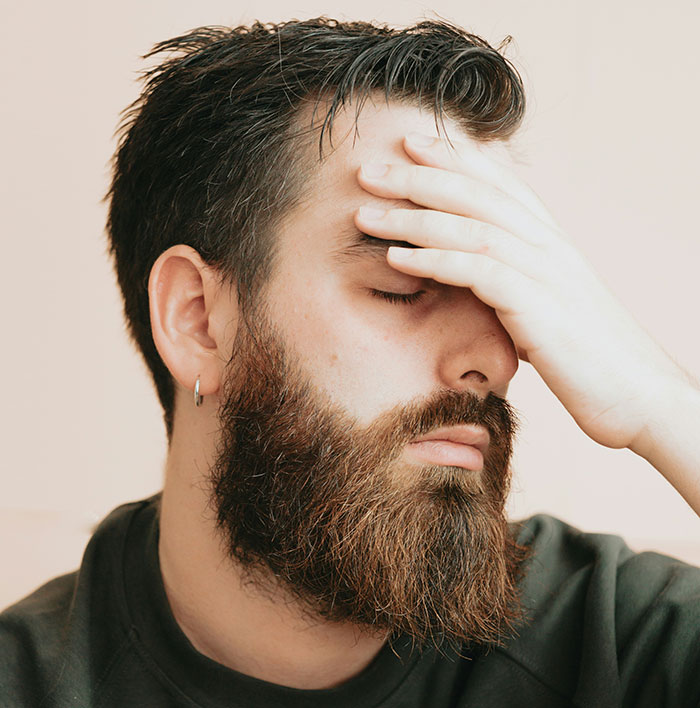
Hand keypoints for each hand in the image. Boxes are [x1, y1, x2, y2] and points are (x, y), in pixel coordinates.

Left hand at [355, 132, 694, 451]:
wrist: (641, 397)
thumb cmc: (590, 359)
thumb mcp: (552, 309)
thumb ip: (520, 283)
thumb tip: (484, 277)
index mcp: (551, 243)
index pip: (499, 185)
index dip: (454, 158)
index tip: (411, 142)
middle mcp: (549, 247)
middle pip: (477, 195)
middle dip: (419, 176)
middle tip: (368, 168)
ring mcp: (546, 273)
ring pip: (471, 226)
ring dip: (413, 216)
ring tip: (366, 211)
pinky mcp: (539, 308)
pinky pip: (478, 272)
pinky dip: (434, 259)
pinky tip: (395, 256)